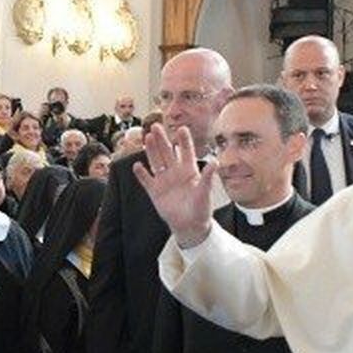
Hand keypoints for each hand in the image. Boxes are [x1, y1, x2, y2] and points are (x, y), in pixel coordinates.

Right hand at [132, 123, 218, 246]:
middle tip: (156, 126)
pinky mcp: (155, 192)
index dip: (184, 140)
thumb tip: (215, 162)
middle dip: (162, 140)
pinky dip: (141, 174)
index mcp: (190, 170)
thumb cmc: (201, 209)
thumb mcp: (206, 192)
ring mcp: (164, 181)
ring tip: (147, 138)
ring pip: (156, 162)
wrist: (190, 226)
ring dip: (151, 150)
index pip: (186, 151)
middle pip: (167, 152)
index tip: (181, 128)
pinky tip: (137, 165)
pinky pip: (146, 180)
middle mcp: (175, 172)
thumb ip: (208, 177)